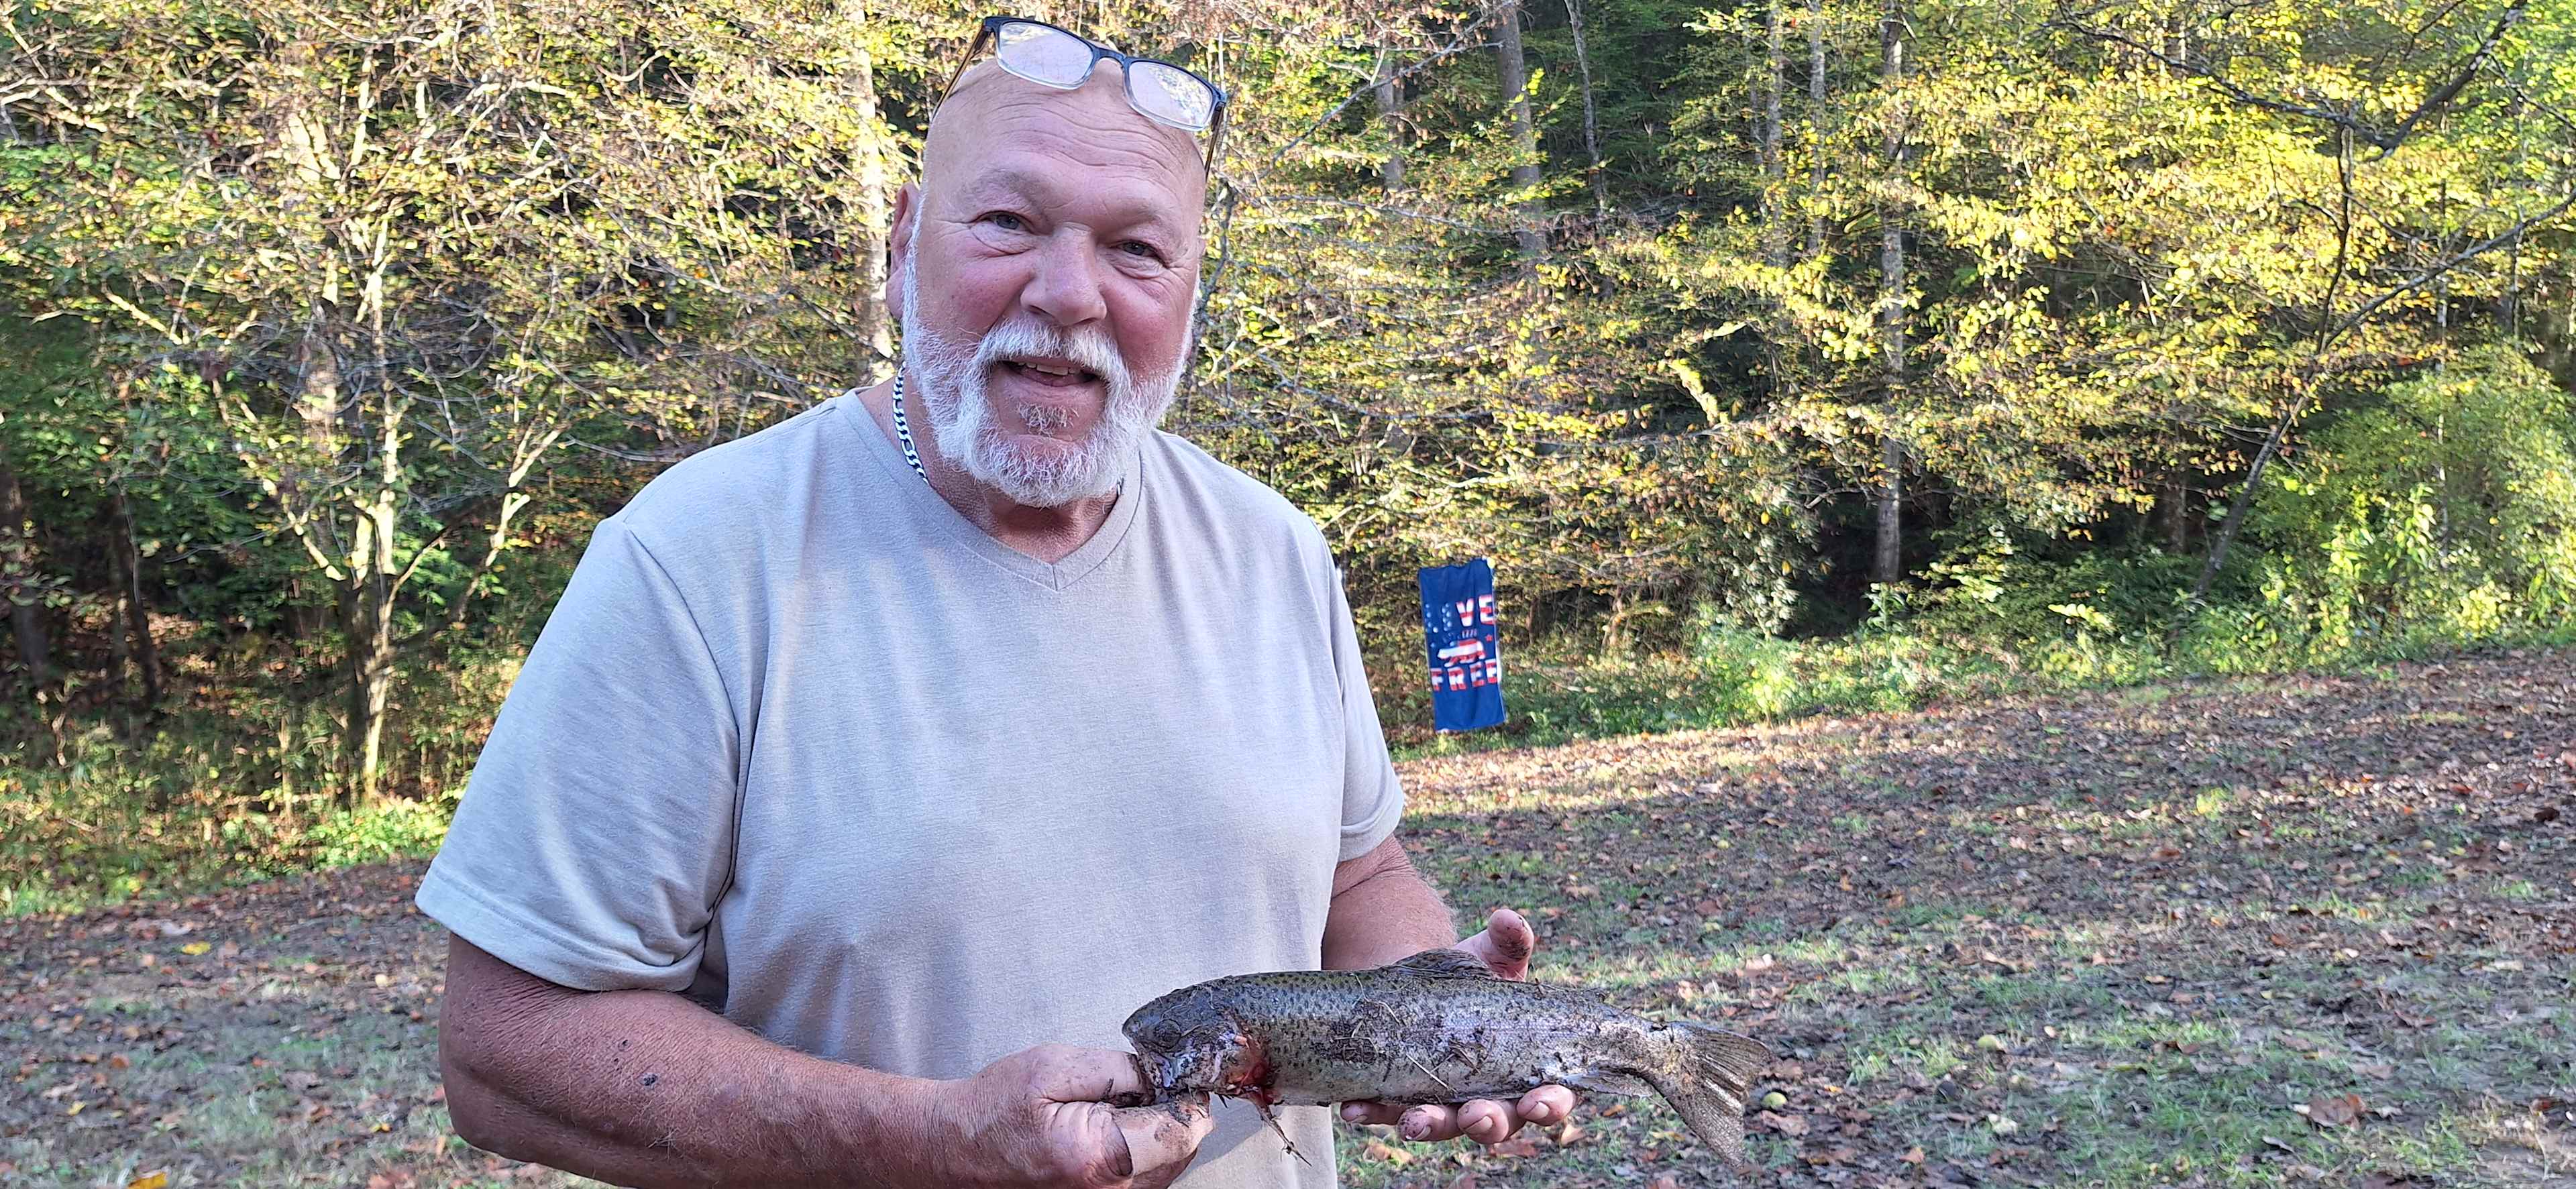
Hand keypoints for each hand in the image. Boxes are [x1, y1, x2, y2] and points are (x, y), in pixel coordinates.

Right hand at [926, 1043, 1213, 1188]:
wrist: (957, 1147)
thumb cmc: (997, 1108)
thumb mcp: (1056, 1067)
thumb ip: (1121, 1070)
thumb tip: (1168, 1075)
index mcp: (1100, 1157)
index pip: (1182, 1130)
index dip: (1186, 1095)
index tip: (1174, 1076)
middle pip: (1181, 1152)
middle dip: (1172, 1114)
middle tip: (1137, 1089)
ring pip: (1167, 1167)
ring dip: (1157, 1134)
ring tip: (1114, 1111)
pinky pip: (1146, 1179)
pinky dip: (1142, 1152)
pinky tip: (1111, 1131)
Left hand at [1339, 907, 1580, 1145]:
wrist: (1420, 978)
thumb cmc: (1475, 976)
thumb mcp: (1493, 955)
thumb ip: (1509, 940)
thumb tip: (1507, 919)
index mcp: (1527, 1070)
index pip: (1549, 1097)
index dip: (1550, 1104)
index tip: (1539, 1100)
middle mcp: (1490, 1095)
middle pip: (1497, 1123)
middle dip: (1488, 1122)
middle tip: (1477, 1114)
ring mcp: (1444, 1102)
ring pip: (1443, 1125)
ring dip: (1432, 1126)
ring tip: (1415, 1121)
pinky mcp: (1400, 1099)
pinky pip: (1386, 1112)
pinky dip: (1371, 1112)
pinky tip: (1352, 1107)